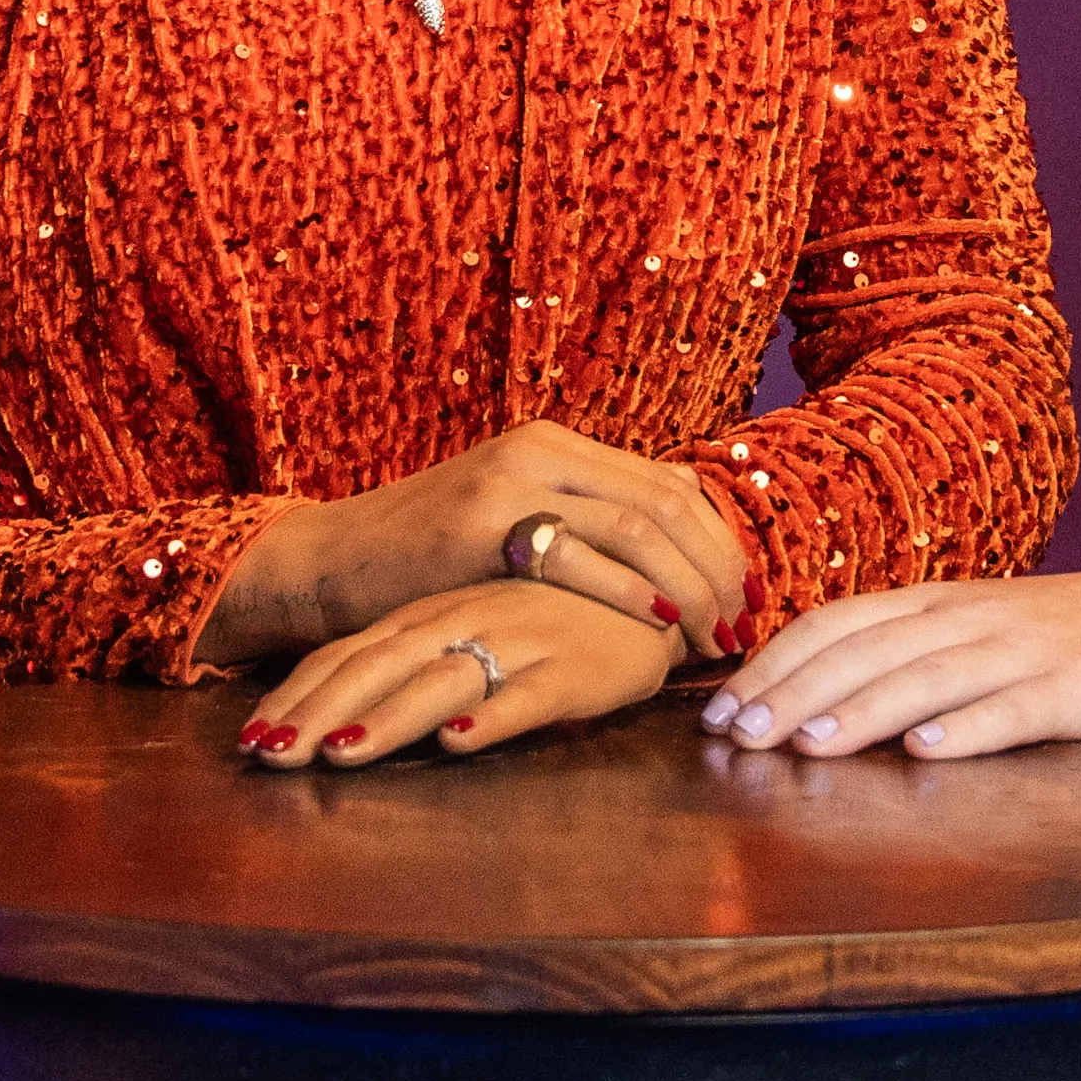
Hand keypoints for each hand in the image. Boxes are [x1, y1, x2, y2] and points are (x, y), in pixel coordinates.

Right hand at [209, 422, 757, 666]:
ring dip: (692, 585)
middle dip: (721, 568)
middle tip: (748, 624)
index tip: (751, 595)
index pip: (671, 486)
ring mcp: (511, 482)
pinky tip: (665, 624)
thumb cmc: (428, 562)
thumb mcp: (514, 525)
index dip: (722, 543)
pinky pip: (580, 555)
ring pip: (638, 525)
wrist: (329, 563)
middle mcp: (542, 450)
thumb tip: (675, 565)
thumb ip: (585, 529)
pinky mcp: (481, 525)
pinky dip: (634, 591)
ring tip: (717, 635)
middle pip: (667, 503)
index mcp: (558, 446)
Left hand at [240, 577, 685, 767]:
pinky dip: (494, 715)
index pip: (352, 653)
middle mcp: (466, 621)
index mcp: (434, 614)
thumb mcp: (473, 630)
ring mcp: (521, 640)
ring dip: (391, 718)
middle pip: (381, 667)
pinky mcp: (577, 667)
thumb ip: (416, 662)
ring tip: (342, 754)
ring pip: (445, 681)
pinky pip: (531, 694)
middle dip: (321, 713)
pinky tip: (460, 740)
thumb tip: (337, 711)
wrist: (656, 592)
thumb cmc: (553, 616)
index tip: (251, 739)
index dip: (301, 693)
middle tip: (270, 757)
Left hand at [702, 574, 1080, 761]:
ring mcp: (1026, 651)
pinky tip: (926, 753)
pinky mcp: (1076, 691)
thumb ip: (913, 649)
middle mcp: (974, 617)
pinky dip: (968, 729)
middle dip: (794, 693)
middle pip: (867, 650)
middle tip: (737, 737)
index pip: (839, 621)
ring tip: (806, 746)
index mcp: (944, 600)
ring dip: (861, 712)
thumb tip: (818, 688)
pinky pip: (1015, 709)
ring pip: (928, 678)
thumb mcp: (986, 626)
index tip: (720, 708)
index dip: (775, 662)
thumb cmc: (1076, 637)